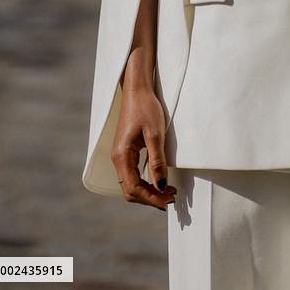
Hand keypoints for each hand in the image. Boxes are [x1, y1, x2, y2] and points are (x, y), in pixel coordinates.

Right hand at [111, 83, 176, 209]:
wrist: (137, 90)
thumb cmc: (145, 108)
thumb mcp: (155, 134)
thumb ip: (157, 161)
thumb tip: (161, 186)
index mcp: (122, 156)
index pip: (134, 188)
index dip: (151, 198)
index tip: (169, 199)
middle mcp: (118, 159)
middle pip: (130, 191)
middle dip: (150, 198)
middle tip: (171, 197)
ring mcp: (120, 156)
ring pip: (131, 184)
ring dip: (148, 191)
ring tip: (167, 192)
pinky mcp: (126, 152)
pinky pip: (132, 175)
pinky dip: (145, 183)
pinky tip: (157, 181)